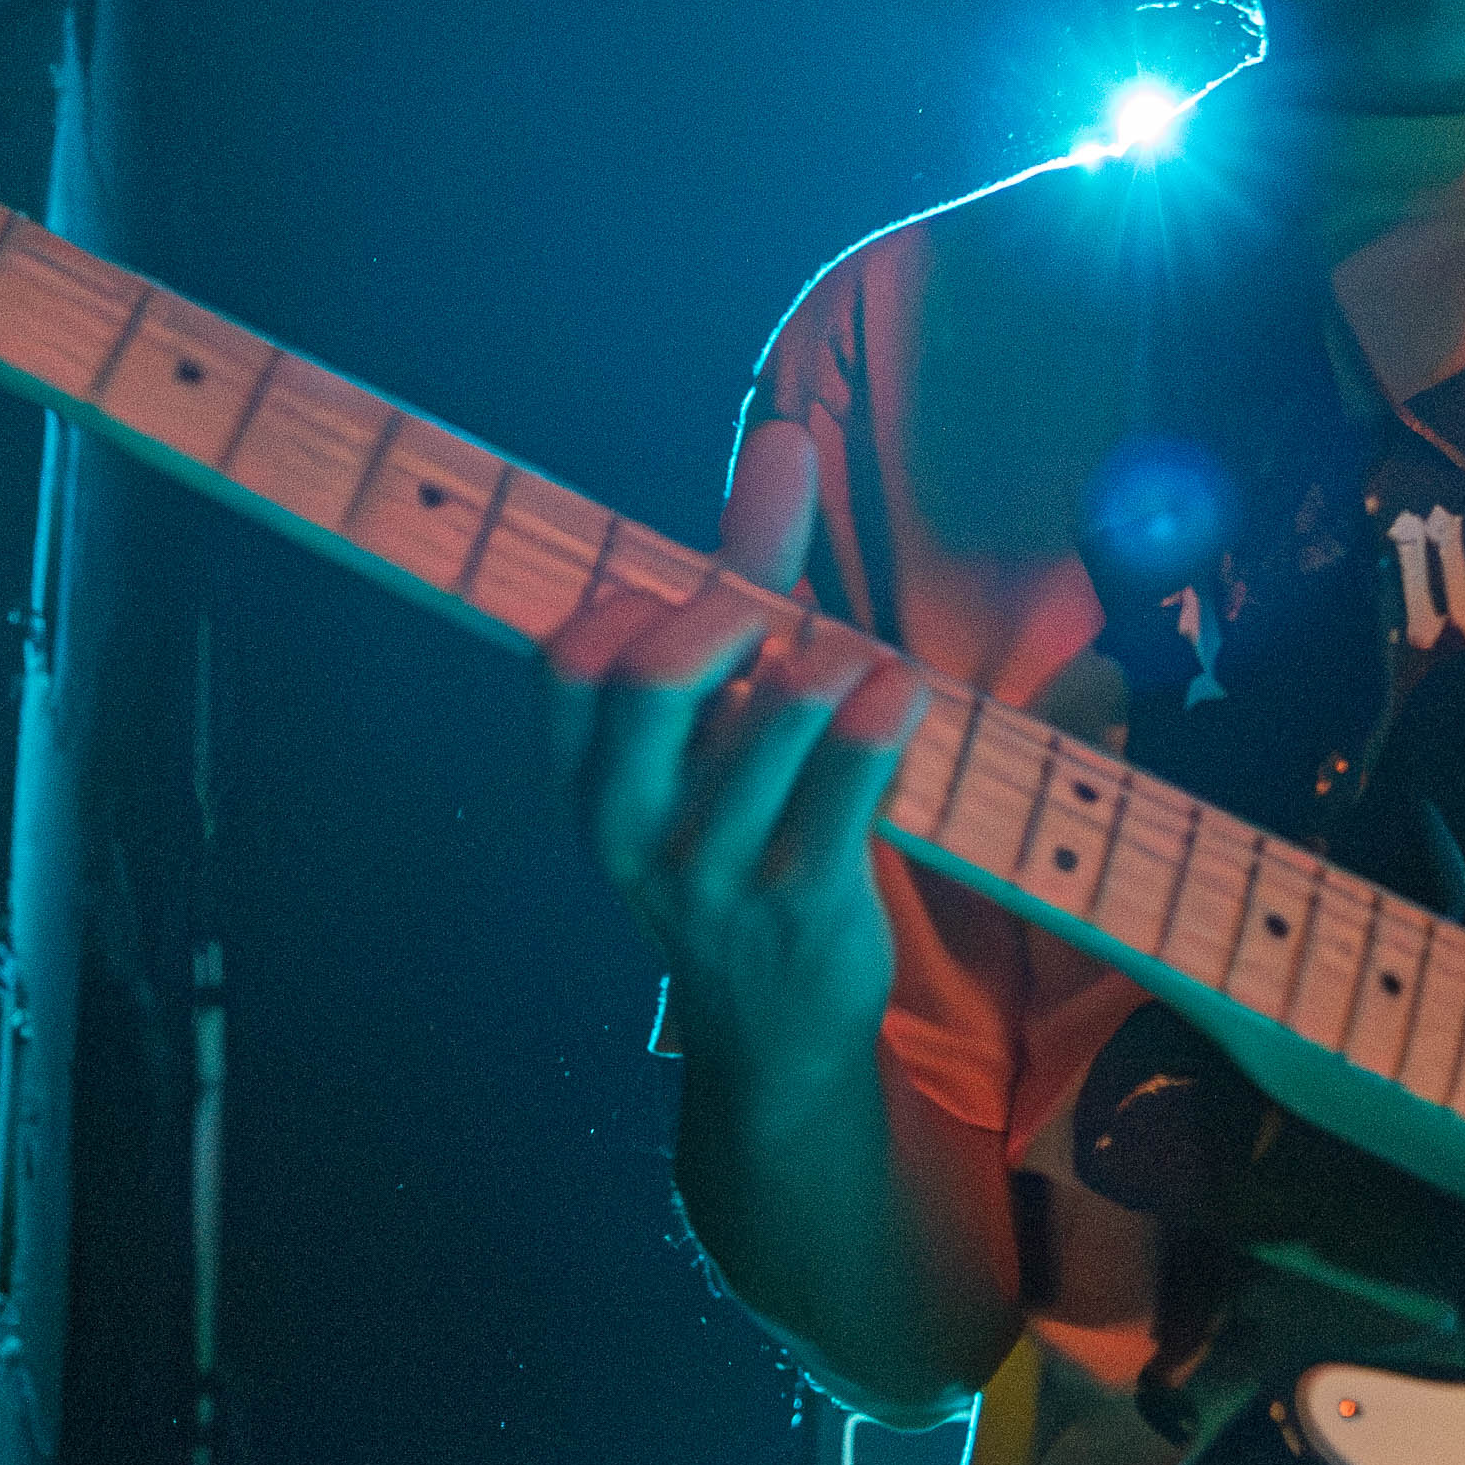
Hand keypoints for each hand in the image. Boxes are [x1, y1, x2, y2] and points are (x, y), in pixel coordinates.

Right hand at [536, 422, 929, 1037]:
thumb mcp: (719, 714)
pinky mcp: (803, 902)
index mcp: (584, 777)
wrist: (773, 1025)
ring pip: (767, 721)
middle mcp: (630, 825)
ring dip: (826, 664)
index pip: (565, 657)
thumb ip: (745, 573)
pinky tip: (898, 690)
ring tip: (852, 664)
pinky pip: (846, 786)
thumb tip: (782, 439)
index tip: (698, 598)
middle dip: (725, 616)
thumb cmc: (743, 830)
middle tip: (771, 618)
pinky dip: (881, 715)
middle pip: (649, 678)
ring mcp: (713, 871)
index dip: (633, 600)